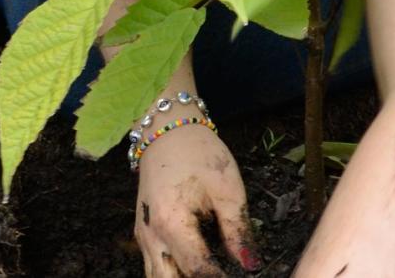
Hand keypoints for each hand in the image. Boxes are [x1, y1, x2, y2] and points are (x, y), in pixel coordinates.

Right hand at [133, 124, 262, 276]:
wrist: (166, 131)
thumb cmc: (198, 154)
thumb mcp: (227, 189)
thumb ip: (238, 230)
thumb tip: (251, 264)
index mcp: (172, 223)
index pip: (197, 270)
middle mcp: (151, 234)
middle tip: (221, 276)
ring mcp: (144, 235)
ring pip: (156, 277)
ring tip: (209, 272)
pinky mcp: (144, 232)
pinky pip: (154, 264)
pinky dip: (172, 273)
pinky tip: (193, 269)